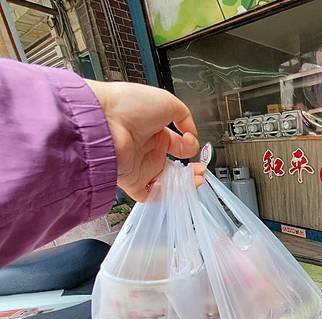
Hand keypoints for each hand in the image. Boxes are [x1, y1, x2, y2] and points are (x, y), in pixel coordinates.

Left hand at [86, 80, 202, 200]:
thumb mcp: (167, 101)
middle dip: (192, 169)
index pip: (178, 143)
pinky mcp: (133, 181)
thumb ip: (185, 116)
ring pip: (167, 181)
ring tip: (196, 178)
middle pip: (175, 165)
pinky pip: (151, 194)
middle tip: (200, 169)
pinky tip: (179, 188)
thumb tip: (193, 132)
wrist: (102, 121)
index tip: (195, 142)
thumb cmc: (128, 106)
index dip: (190, 144)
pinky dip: (166, 195)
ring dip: (185, 183)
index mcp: (153, 129)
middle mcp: (147, 148)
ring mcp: (140, 165)